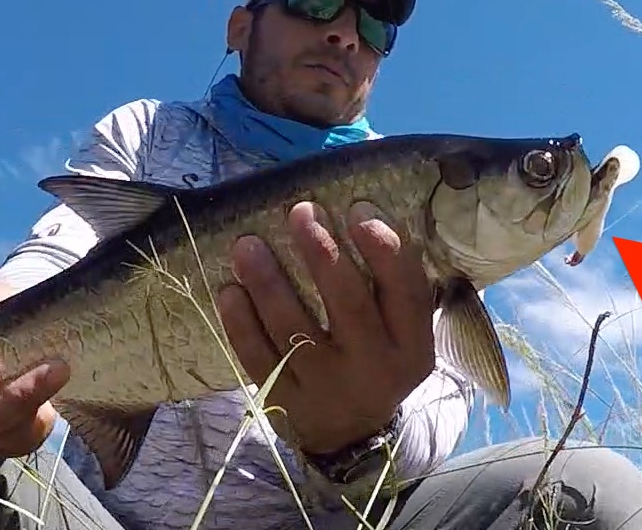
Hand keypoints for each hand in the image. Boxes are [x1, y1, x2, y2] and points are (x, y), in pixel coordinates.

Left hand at [218, 201, 435, 454]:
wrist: (352, 433)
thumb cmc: (377, 358)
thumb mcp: (402, 333)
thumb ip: (393, 286)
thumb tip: (360, 211)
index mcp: (410, 347)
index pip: (405, 292)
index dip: (382, 247)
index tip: (356, 208)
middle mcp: (372, 368)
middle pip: (348, 304)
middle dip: (322, 253)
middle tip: (300, 211)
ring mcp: (325, 388)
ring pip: (294, 329)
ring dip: (268, 282)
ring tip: (247, 244)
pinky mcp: (284, 402)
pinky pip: (258, 358)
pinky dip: (241, 323)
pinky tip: (231, 289)